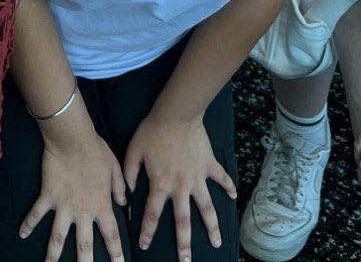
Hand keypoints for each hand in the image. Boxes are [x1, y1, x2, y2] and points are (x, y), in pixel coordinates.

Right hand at [21, 114, 128, 261]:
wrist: (72, 138)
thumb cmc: (95, 150)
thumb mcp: (114, 168)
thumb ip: (119, 187)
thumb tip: (123, 202)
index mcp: (101, 205)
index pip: (111, 235)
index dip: (116, 253)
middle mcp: (83, 211)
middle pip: (84, 244)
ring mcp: (63, 206)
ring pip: (58, 236)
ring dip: (53, 254)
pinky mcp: (47, 196)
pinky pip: (36, 214)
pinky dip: (28, 224)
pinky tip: (22, 235)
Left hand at [123, 108, 232, 261]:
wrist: (176, 114)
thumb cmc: (152, 130)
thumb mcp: (133, 151)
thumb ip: (129, 174)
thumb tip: (127, 194)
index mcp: (160, 185)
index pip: (151, 215)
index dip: (147, 232)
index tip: (144, 245)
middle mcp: (181, 187)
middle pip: (183, 221)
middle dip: (184, 244)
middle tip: (185, 261)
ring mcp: (198, 178)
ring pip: (207, 208)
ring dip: (212, 227)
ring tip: (217, 243)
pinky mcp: (209, 166)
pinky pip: (221, 178)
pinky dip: (228, 187)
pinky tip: (233, 196)